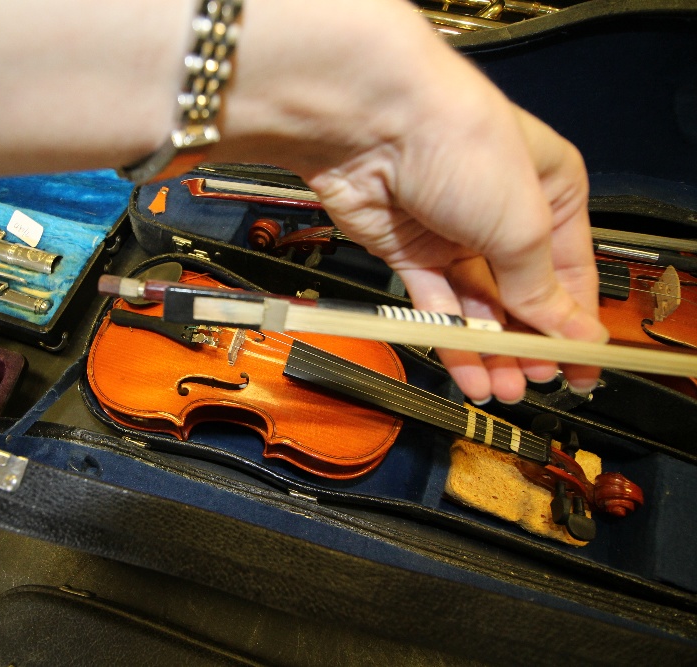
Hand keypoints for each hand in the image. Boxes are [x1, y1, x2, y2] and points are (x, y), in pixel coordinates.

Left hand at [217, 0, 606, 402]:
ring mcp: (450, 231)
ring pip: (476, 305)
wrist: (373, 124)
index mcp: (551, 190)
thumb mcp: (524, 223)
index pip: (571, 271)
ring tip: (501, 390)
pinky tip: (467, 371)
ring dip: (489, 351)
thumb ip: (540, 286)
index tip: (579, 369)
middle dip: (528, 342)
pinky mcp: (404, 248)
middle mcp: (501, 210)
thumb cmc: (461, 146)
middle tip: (533, 383)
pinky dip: (448, 338)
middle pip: (520, 292)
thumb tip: (568, 330)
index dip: (575, 324)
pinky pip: (433, 303)